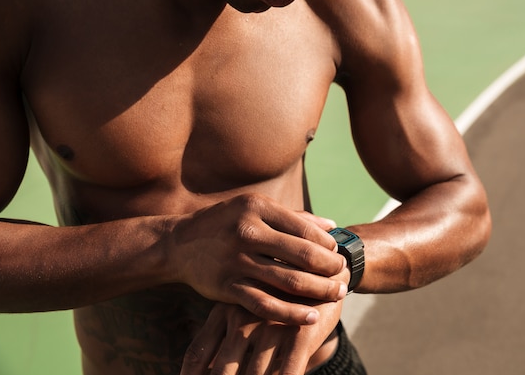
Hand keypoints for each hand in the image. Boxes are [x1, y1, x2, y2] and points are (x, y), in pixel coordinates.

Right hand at [168, 193, 347, 324]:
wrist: (179, 244)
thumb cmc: (225, 223)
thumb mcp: (255, 209)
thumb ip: (294, 218)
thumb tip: (332, 226)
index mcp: (257, 208)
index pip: (305, 229)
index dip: (328, 245)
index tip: (338, 255)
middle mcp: (247, 231)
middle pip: (302, 255)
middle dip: (330, 269)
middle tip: (344, 276)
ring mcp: (236, 260)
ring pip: (289, 281)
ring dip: (319, 291)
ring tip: (337, 294)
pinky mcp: (227, 286)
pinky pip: (265, 304)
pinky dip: (292, 313)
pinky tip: (311, 317)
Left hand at [179, 301, 343, 374]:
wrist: (323, 269)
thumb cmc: (278, 294)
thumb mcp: (246, 304)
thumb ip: (223, 332)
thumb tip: (203, 368)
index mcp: (225, 311)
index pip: (197, 353)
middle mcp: (243, 319)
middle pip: (221, 372)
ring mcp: (271, 326)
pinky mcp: (300, 334)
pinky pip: (287, 374)